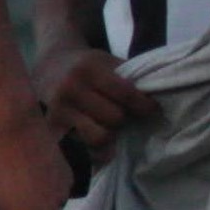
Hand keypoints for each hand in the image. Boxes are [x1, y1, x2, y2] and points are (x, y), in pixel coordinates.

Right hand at [34, 39, 156, 154]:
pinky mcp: (51, 126)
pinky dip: (97, 148)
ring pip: (100, 136)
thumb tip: (157, 102)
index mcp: (89, 69)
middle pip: (115, 118)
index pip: (126, 95)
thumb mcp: (109, 62)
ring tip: (112, 125)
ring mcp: (58, 109)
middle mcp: (70, 88)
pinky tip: (100, 138)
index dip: (146, 106)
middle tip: (128, 116)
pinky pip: (84, 146)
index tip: (153, 109)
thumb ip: (131, 78)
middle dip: (126, 118)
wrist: (51, 63)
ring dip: (112, 134)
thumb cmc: (90, 65)